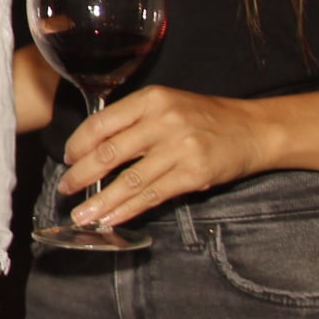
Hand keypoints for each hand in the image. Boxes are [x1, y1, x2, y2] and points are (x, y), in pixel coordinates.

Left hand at [59, 85, 275, 228]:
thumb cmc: (205, 118)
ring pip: (128, 180)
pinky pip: (152, 195)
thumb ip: (133, 120)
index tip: (68, 158)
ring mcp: (179, 148)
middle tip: (65, 189)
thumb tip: (93, 147)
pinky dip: (128, 209)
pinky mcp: (193, 174)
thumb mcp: (166, 104)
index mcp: (151, 100)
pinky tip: (111, 218)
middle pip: (109, 152)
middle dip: (81, 175)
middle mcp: (163, 121)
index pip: (101, 123)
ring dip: (101, 201)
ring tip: (82, 214)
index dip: (78, 144)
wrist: (253, 130)